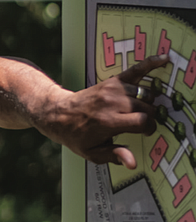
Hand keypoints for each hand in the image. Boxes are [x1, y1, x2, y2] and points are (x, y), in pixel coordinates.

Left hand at [41, 54, 169, 168]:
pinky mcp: (111, 81)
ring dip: (148, 101)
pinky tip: (164, 59)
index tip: (144, 132)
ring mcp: (112, 90)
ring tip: (140, 109)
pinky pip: (135, 70)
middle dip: (149, 116)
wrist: (58, 114)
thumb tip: (132, 162)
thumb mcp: (91, 152)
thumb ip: (114, 156)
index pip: (143, 122)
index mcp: (109, 122)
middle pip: (146, 107)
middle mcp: (112, 104)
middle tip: (140, 122)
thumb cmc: (75, 135)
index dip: (149, 128)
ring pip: (144, 93)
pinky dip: (150, 64)